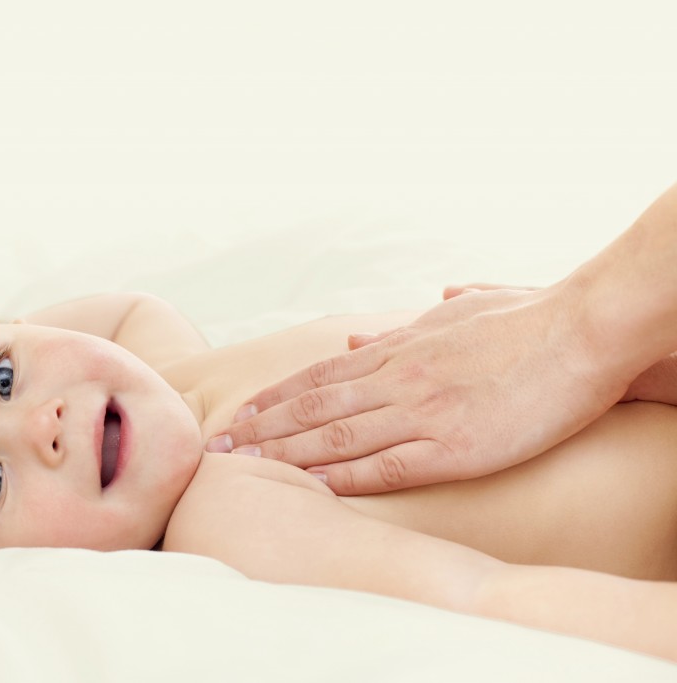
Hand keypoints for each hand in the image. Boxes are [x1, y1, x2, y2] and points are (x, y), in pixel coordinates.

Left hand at [209, 283, 630, 494]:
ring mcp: (422, 411)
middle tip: (217, 447)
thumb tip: (356, 340)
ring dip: (285, 454)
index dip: (274, 398)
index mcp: (399, 349)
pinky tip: (310, 486)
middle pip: (313, 407)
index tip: (240, 415)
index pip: (319, 377)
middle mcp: (398, 378)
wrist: (583, 330)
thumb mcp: (456, 312)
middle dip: (260, 428)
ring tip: (244, 466)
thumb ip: (404, 328)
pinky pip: (385, 466)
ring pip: (336, 436)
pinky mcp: (453, 445)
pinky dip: (342, 477)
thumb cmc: (527, 319)